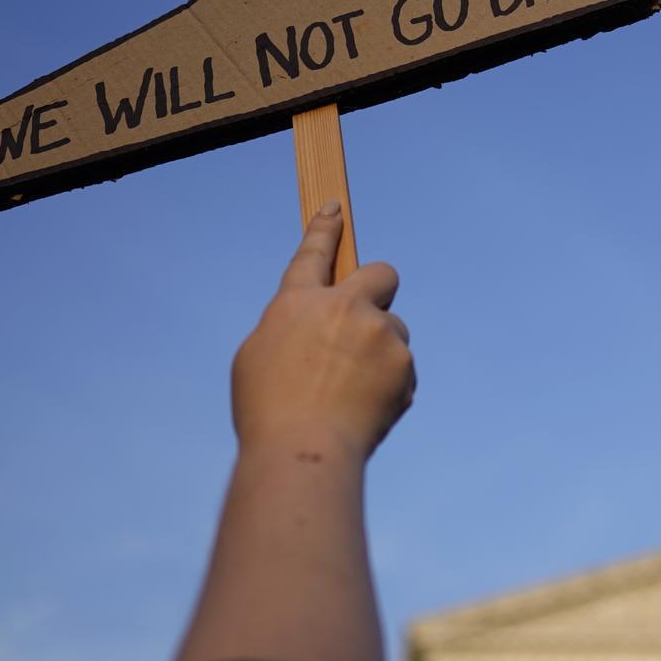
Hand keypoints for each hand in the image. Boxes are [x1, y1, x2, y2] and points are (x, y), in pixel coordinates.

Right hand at [231, 201, 415, 458]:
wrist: (304, 451)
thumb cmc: (268, 413)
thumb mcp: (257, 359)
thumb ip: (289, 329)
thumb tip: (314, 324)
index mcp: (297, 303)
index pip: (314, 253)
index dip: (325, 229)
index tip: (336, 209)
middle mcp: (344, 308)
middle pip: (382, 274)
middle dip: (379, 288)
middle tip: (368, 318)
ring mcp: (379, 334)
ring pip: (393, 331)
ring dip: (380, 352)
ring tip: (351, 393)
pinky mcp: (404, 365)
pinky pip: (402, 369)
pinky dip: (389, 386)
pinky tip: (364, 412)